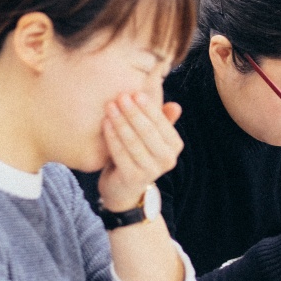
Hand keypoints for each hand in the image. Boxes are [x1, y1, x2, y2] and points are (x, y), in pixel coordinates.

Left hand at [97, 91, 182, 213]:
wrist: (123, 188)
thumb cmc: (137, 154)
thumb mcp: (150, 136)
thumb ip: (161, 120)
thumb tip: (176, 105)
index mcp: (175, 146)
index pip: (162, 123)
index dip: (148, 107)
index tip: (135, 93)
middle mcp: (168, 160)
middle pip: (148, 132)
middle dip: (133, 113)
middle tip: (120, 96)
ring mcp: (151, 171)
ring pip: (134, 142)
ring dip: (121, 122)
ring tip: (110, 107)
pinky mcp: (133, 178)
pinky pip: (121, 153)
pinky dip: (112, 137)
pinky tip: (105, 123)